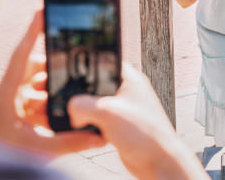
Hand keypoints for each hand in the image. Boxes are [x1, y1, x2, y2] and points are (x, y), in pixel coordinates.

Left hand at [0, 12, 105, 155]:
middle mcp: (0, 93)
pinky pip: (26, 96)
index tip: (42, 11)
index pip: (20, 55)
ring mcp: (0, 101)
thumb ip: (71, 142)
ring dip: (46, 90)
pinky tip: (48, 116)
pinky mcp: (3, 109)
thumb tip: (99, 137)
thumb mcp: (39, 150)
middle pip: (30, 68)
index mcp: (3, 96)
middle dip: (50, 71)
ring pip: (29, 82)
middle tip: (67, 76)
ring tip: (54, 107)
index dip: (32, 31)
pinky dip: (40, 101)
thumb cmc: (2, 158)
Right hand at [69, 65, 207, 179]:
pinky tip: (90, 132)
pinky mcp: (117, 125)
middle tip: (69, 100)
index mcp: (129, 78)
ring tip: (80, 118)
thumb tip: (70, 110)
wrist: (157, 162)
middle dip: (80, 93)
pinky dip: (90, 126)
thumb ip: (83, 105)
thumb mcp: (109, 113)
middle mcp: (126, 90)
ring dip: (84, 112)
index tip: (67, 72)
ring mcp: (122, 108)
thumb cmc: (146, 135)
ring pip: (93, 104)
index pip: (103, 62)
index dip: (85, 66)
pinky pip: (96, 120)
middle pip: (93, 85)